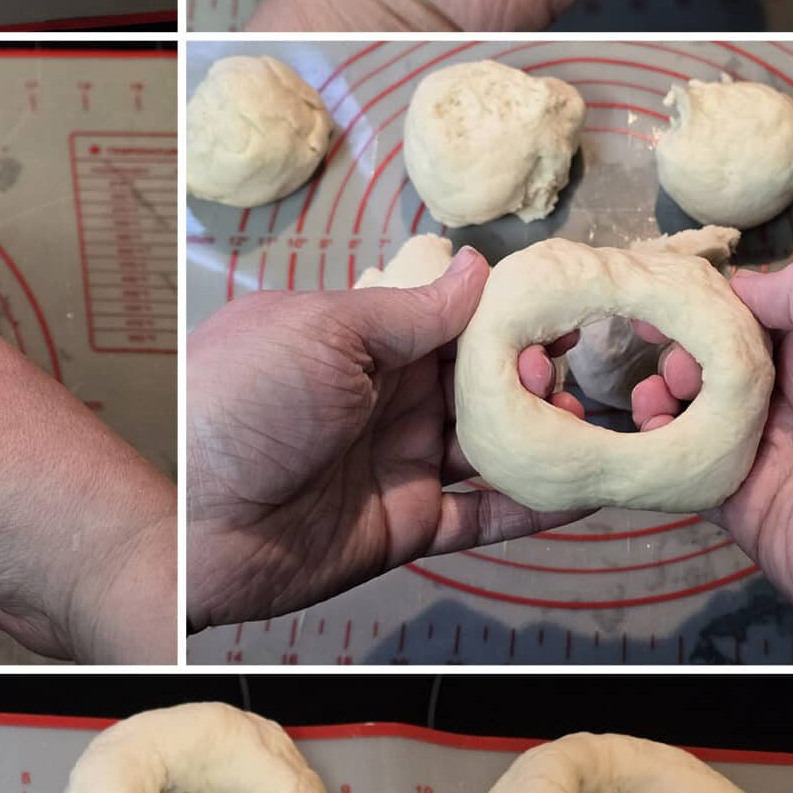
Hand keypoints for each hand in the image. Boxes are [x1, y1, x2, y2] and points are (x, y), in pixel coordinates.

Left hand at [187, 248, 577, 627]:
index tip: (564, 302)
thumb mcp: (324, 331)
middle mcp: (386, 400)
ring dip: (545, 434)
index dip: (507, 313)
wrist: (196, 523)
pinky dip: (535, 506)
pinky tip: (588, 485)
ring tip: (596, 419)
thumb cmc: (241, 406)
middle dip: (534, 372)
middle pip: (480, 382)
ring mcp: (399, 463)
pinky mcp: (406, 525)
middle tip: (577, 364)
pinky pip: (483, 516)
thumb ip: (409, 310)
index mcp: (361, 341)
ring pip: (493, 447)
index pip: (451, 320)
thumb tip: (474, 267)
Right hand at [634, 262, 792, 661]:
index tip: (666, 298)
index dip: (716, 303)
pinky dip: (663, 453)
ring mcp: (782, 455)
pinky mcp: (754, 509)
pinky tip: (648, 435)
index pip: (768, 311)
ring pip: (704, 416)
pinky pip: (696, 474)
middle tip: (669, 358)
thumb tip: (745, 284)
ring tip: (654, 396)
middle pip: (729, 362)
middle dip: (686, 349)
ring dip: (667, 398)